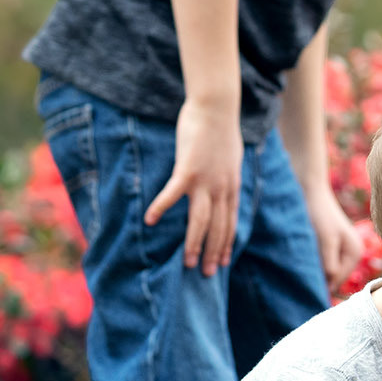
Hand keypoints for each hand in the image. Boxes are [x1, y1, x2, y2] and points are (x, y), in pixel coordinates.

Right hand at [144, 97, 242, 275]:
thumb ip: (227, 174)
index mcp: (231, 186)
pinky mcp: (188, 170)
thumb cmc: (221, 129)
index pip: (231, 222)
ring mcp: (205, 181)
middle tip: (208, 273)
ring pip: (201, 220)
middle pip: (219, 227)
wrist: (217, 107)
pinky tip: (150, 221)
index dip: (227, 243)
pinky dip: (161, 208)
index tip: (224, 261)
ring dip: (194, 243)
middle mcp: (222, 188)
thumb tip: (225, 184)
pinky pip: (172, 195)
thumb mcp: (231, 158)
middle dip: (214, 252)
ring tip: (187, 262)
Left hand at [304, 184, 365, 290]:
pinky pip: (323, 262)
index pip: (337, 280)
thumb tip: (331, 286)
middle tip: (301, 270)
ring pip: (327, 270)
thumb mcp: (326, 240)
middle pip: (333, 277)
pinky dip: (314, 261)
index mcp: (355, 253)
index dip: (321, 282)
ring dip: (315, 268)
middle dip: (319, 275)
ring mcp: (343, 250)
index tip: (304, 280)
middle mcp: (352, 254)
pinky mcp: (332, 246)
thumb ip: (330, 263)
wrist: (311, 192)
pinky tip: (304, 255)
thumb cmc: (319, 214)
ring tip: (302, 260)